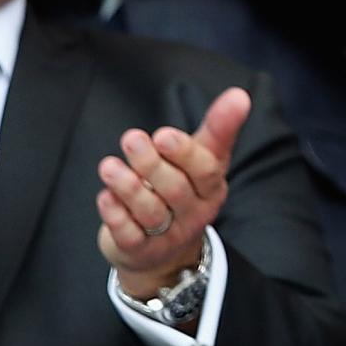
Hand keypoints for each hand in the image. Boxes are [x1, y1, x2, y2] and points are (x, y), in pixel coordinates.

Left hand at [98, 86, 247, 298]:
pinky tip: (105, 196)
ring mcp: (168, 235)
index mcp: (211, 188)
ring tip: (109, 167)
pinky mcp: (141, 251)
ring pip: (150, 212)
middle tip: (131, 139)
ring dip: (128, 188)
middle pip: (176, 190)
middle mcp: (194, 213)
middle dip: (152, 164)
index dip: (185, 154)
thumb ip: (218, 128)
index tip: (163, 134)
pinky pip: (129, 235)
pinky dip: (115, 216)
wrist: (163, 249)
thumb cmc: (183, 191)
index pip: (205, 171)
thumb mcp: (202, 159)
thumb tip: (240, 94)